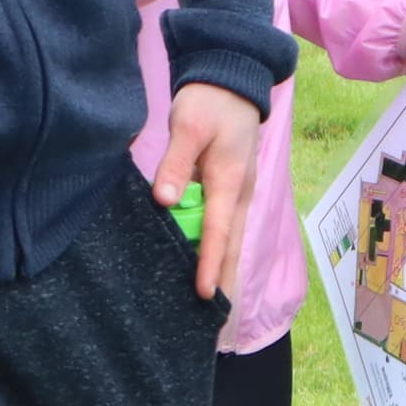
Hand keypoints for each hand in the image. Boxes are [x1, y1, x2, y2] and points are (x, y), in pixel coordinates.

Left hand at [154, 81, 263, 300]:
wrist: (231, 80)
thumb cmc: (209, 102)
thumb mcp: (188, 126)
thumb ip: (175, 164)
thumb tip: (164, 201)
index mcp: (231, 181)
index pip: (219, 232)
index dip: (210, 264)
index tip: (205, 295)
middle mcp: (241, 194)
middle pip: (233, 247)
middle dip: (227, 284)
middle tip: (219, 325)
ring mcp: (240, 194)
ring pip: (231, 242)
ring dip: (225, 273)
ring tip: (216, 311)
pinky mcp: (232, 191)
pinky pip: (225, 230)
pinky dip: (219, 254)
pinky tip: (208, 272)